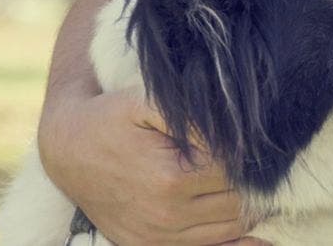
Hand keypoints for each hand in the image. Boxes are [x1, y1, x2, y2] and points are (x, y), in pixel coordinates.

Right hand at [38, 90, 263, 244]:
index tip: (260, 142)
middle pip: (239, 203)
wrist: (67, 148)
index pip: (237, 172)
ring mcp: (158, 236)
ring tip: (257, 184)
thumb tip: (238, 134)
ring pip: (231, 229)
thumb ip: (196, 117)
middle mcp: (166, 215)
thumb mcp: (149, 102)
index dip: (252, 156)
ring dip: (249, 208)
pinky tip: (257, 231)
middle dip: (256, 183)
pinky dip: (236, 241)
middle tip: (265, 163)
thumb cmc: (112, 118)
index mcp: (171, 178)